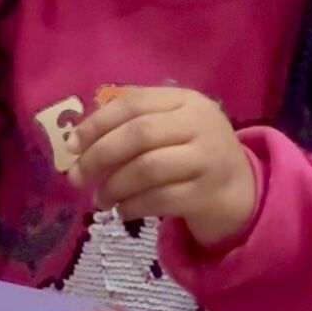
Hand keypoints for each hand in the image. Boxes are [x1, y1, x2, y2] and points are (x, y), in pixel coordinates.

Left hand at [66, 87, 255, 247]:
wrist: (240, 189)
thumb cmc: (192, 152)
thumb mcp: (171, 127)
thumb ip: (133, 125)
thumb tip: (77, 143)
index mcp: (186, 99)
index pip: (134, 104)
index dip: (97, 123)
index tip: (71, 145)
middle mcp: (200, 123)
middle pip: (139, 134)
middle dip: (99, 155)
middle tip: (76, 176)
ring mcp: (208, 158)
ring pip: (148, 168)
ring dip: (115, 186)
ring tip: (99, 199)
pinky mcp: (208, 193)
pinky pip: (160, 199)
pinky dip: (133, 206)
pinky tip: (121, 211)